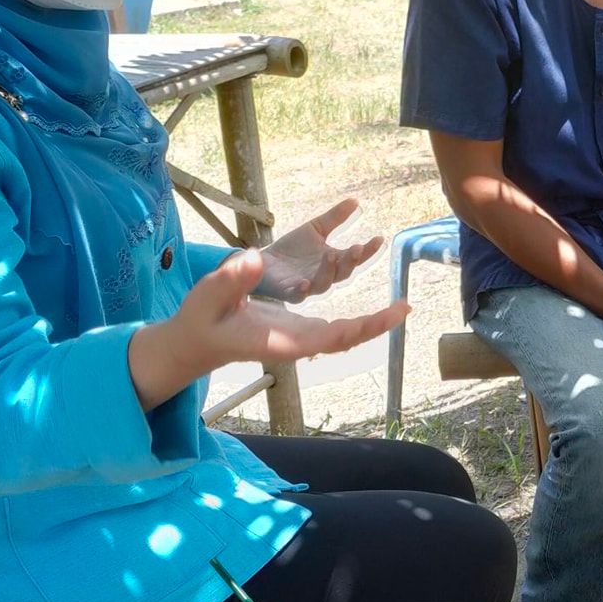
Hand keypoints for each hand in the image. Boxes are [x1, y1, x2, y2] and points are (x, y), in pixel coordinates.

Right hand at [133, 249, 406, 409]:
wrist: (195, 342)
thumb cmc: (200, 320)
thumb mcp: (207, 296)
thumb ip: (229, 279)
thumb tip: (254, 258)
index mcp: (278, 340)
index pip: (325, 337)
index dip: (355, 328)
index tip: (377, 318)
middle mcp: (295, 343)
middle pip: (343, 338)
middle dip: (375, 326)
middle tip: (406, 308)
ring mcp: (299, 338)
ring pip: (343, 335)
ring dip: (372, 324)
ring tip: (402, 308)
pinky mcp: (298, 331)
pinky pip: (335, 329)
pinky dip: (358, 322)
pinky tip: (378, 313)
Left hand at [258, 198, 382, 303]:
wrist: (265, 259)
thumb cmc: (292, 248)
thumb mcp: (316, 228)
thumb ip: (335, 217)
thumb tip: (356, 200)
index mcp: (334, 262)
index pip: (356, 257)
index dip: (369, 251)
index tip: (379, 238)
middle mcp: (325, 276)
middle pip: (344, 272)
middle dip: (351, 261)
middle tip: (357, 247)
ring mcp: (308, 285)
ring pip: (324, 284)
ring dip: (329, 271)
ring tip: (331, 255)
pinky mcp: (289, 291)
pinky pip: (298, 295)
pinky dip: (302, 290)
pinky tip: (305, 283)